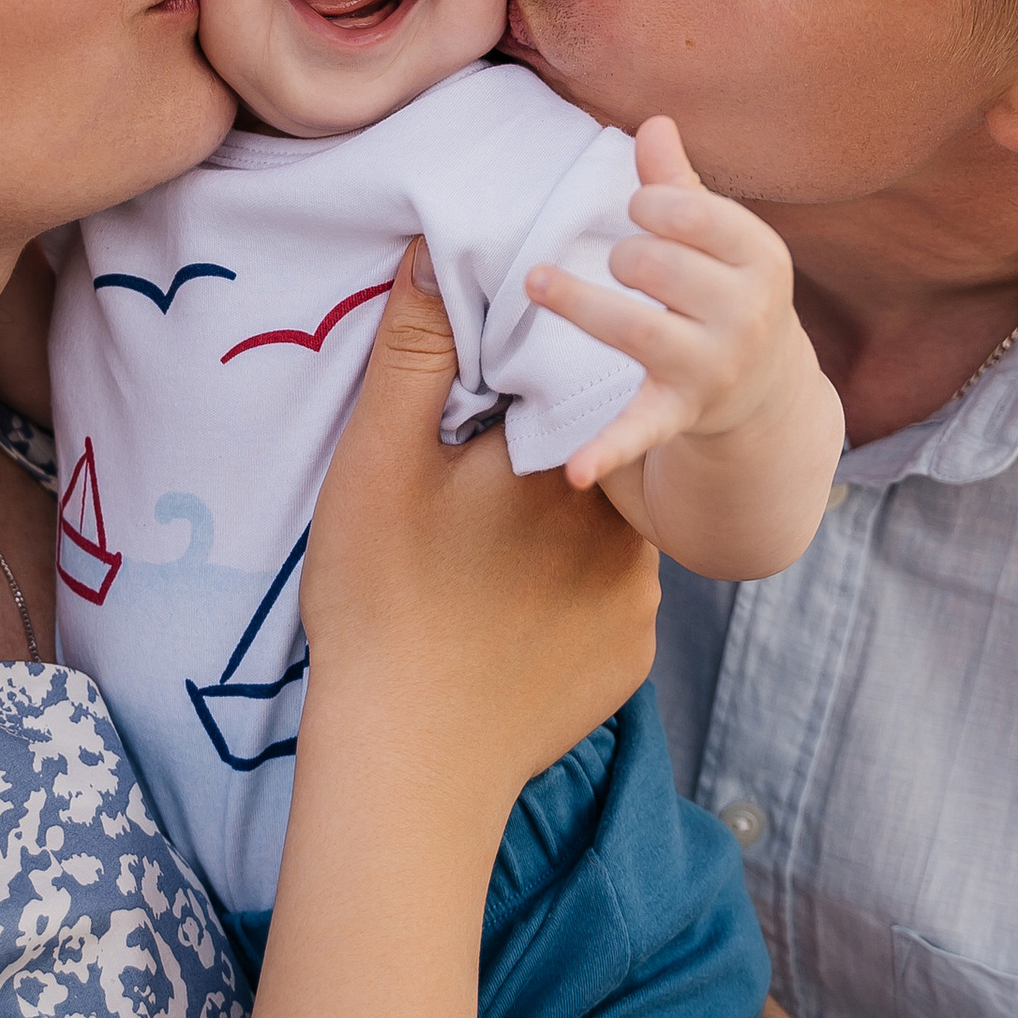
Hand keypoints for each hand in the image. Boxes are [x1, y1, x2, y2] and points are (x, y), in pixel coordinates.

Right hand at [303, 245, 658, 817]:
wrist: (409, 765)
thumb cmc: (385, 600)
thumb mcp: (379, 458)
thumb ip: (417, 350)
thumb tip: (435, 252)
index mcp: (570, 463)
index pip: (572, 391)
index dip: (529, 387)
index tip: (481, 405)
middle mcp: (627, 526)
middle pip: (589, 465)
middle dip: (540, 464)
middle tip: (470, 488)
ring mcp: (638, 601)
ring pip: (600, 534)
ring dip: (555, 533)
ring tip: (483, 552)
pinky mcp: (628, 660)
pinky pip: (603, 602)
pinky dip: (563, 598)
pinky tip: (506, 612)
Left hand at [529, 118, 830, 496]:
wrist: (765, 389)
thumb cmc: (725, 289)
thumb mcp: (718, 237)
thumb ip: (679, 183)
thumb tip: (653, 122)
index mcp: (761, 259)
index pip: (694, 214)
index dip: (653, 207)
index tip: (641, 212)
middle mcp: (747, 315)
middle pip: (655, 265)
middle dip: (626, 257)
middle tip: (625, 266)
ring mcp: (714, 368)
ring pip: (635, 327)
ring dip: (580, 302)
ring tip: (537, 281)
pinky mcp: (680, 413)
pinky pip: (641, 429)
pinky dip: (608, 450)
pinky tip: (574, 470)